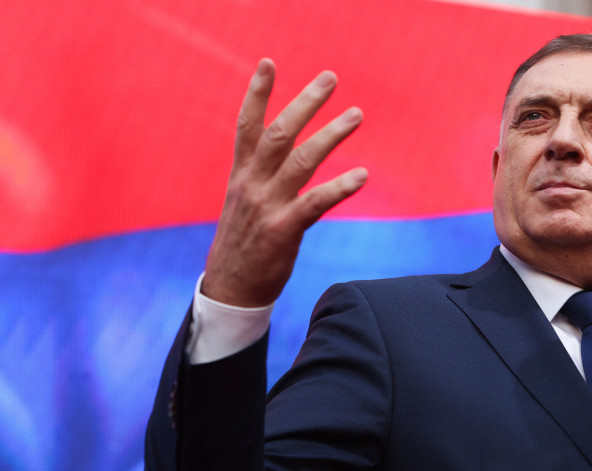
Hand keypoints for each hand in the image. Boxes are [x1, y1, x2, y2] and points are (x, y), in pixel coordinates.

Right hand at [201, 59, 366, 306]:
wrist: (230, 288)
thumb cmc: (242, 241)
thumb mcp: (242, 201)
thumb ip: (259, 173)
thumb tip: (279, 150)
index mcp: (241, 175)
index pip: (247, 125)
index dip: (258, 93)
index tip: (269, 62)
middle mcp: (252, 184)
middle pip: (280, 133)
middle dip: (306, 102)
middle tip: (330, 77)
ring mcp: (267, 206)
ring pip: (302, 161)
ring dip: (332, 134)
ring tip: (356, 114)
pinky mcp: (283, 230)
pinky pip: (315, 203)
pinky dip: (340, 187)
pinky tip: (362, 175)